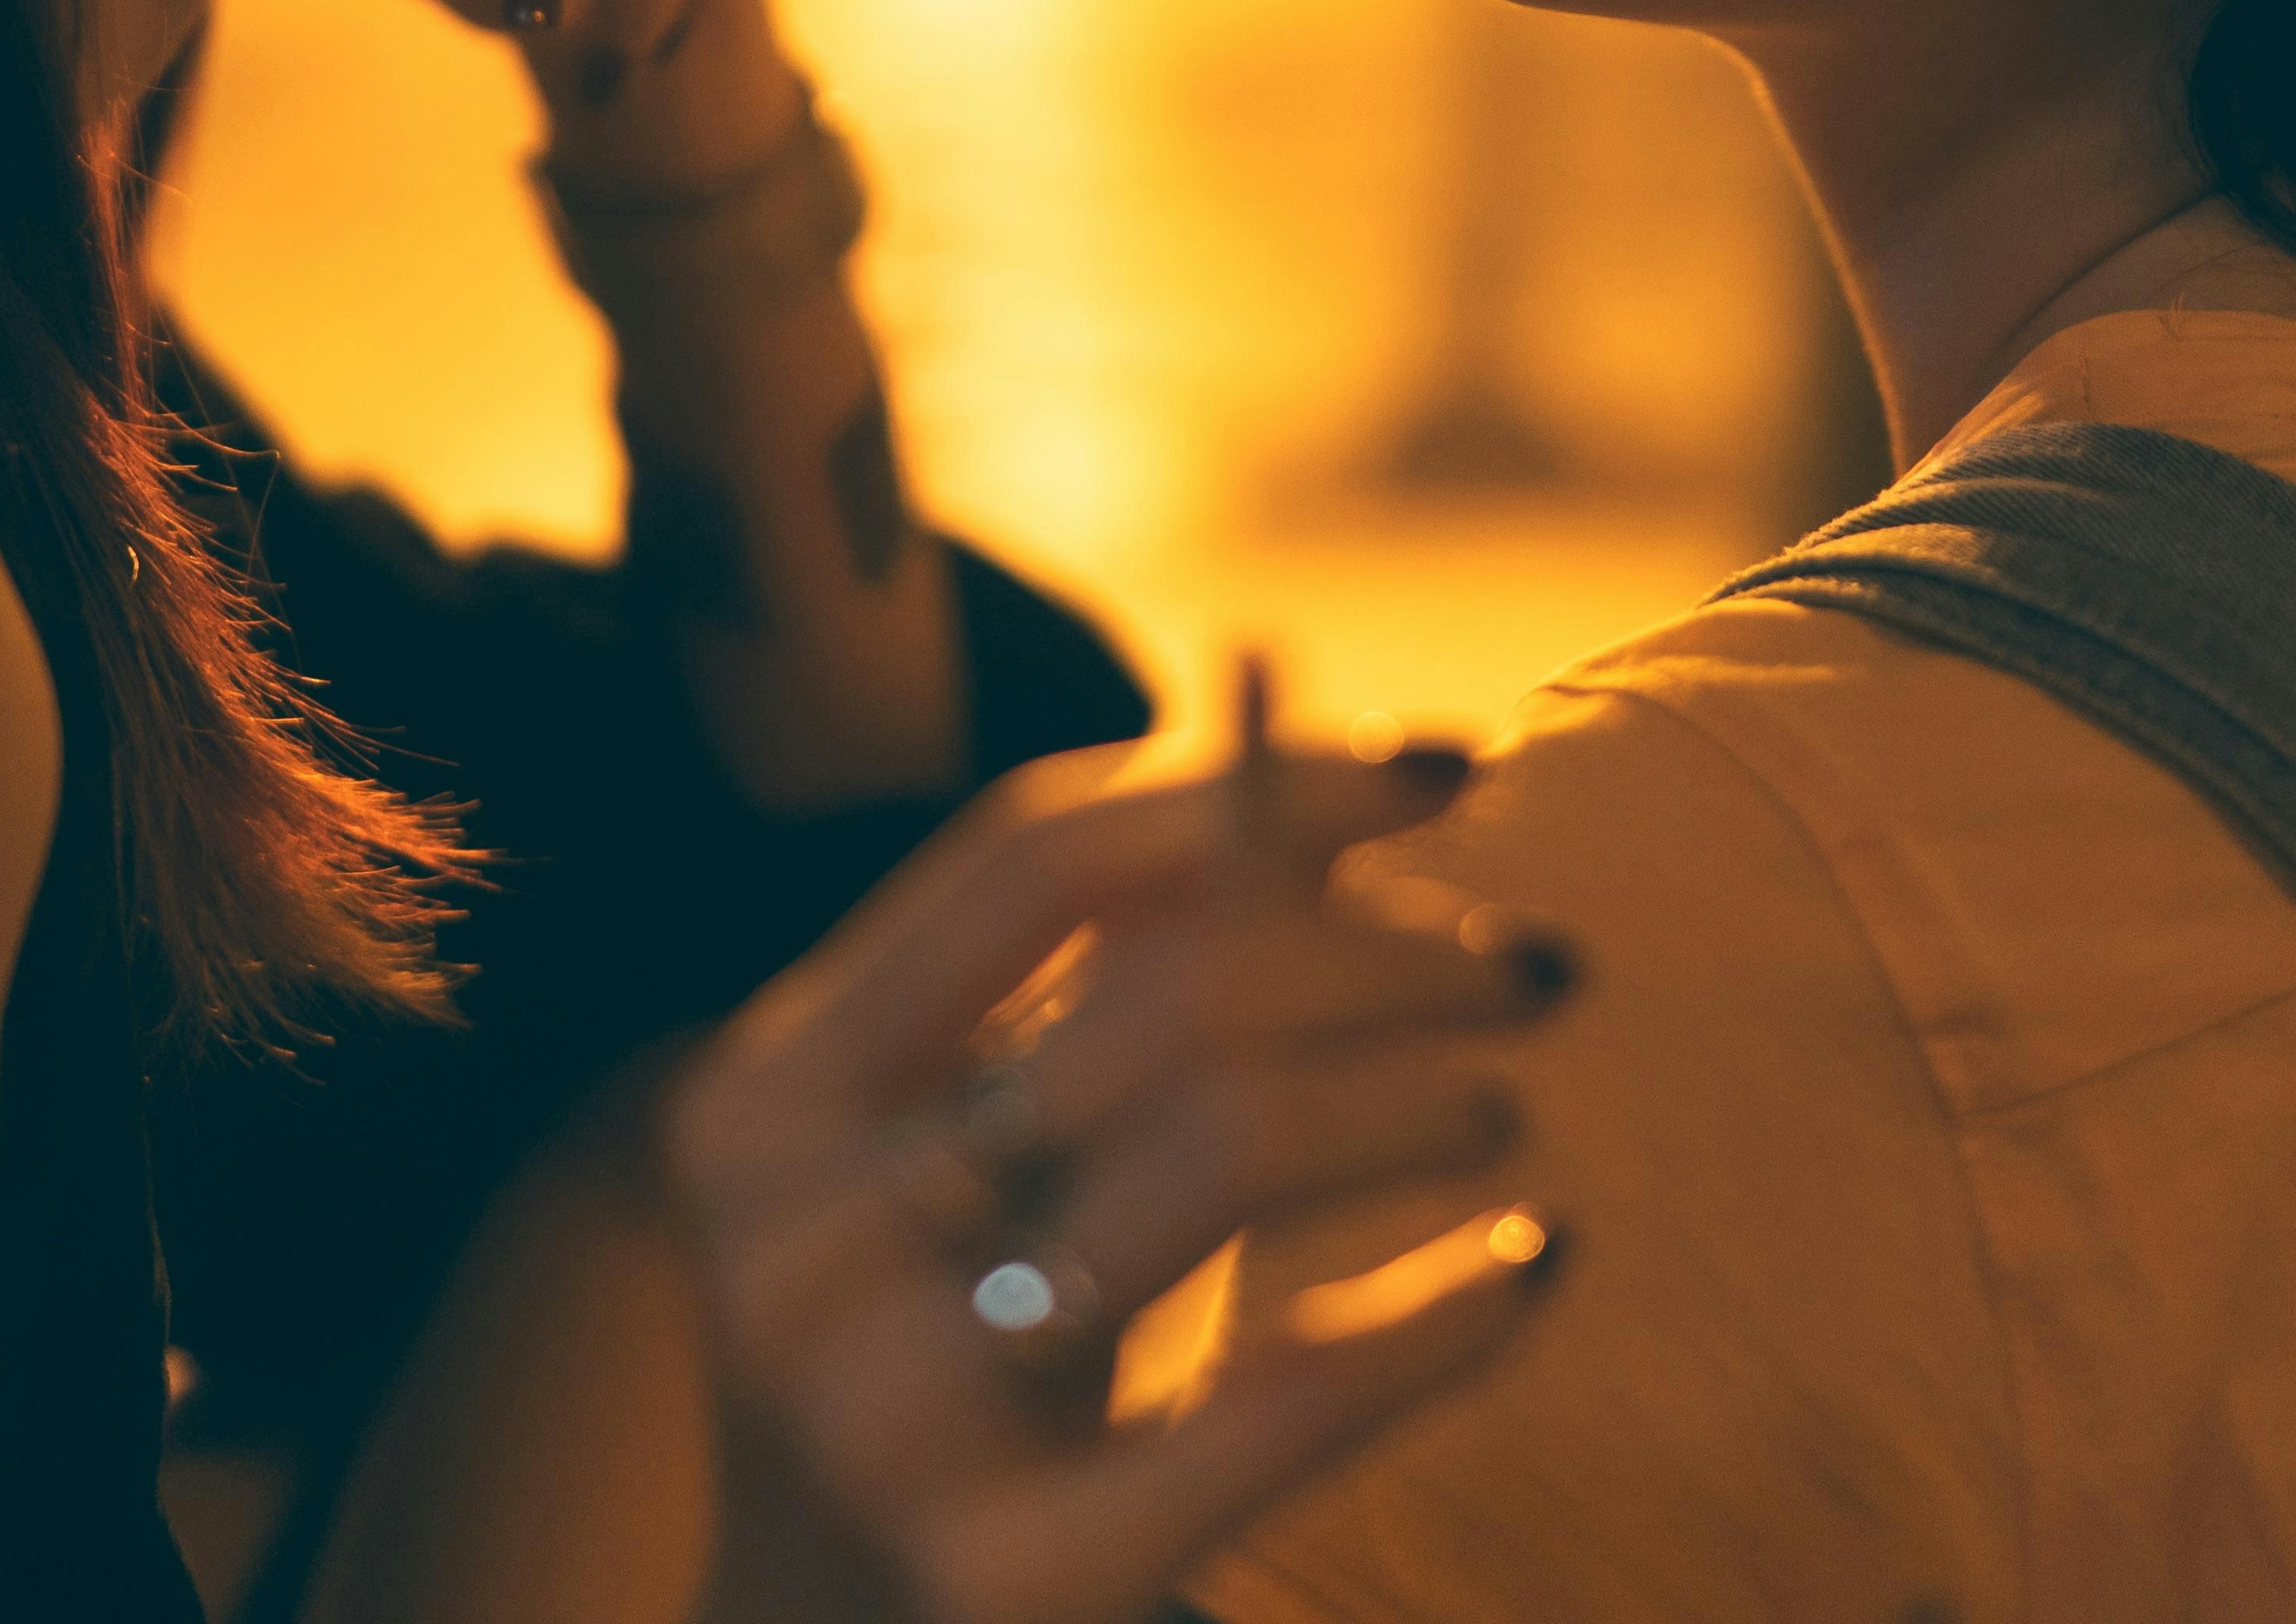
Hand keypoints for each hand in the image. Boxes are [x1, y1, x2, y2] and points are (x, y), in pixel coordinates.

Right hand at [668, 740, 1572, 1623]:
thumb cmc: (944, 1381)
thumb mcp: (970, 1171)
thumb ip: (1101, 981)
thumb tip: (1316, 754)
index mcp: (764, 1106)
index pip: (1037, 860)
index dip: (1261, 779)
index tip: (1455, 762)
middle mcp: (796, 1253)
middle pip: (1165, 992)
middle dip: (1388, 952)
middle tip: (1531, 968)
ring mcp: (887, 1427)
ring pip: (1225, 1147)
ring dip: (1417, 1102)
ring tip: (1499, 1113)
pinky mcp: (1007, 1587)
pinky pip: (1285, 1398)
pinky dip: (1443, 1314)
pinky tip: (1530, 1268)